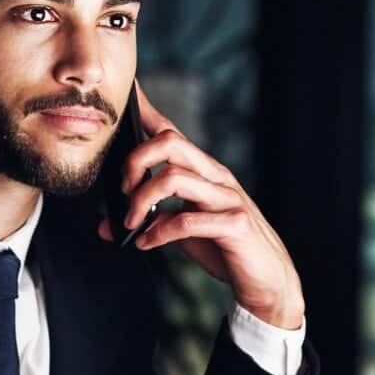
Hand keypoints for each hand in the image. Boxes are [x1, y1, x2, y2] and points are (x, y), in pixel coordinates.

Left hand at [97, 83, 303, 329]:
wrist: (267, 280)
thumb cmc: (224, 249)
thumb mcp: (181, 232)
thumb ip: (150, 221)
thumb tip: (107, 225)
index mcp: (204, 172)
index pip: (171, 132)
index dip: (146, 111)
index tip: (125, 95)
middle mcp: (217, 177)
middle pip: (170, 143)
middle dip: (135, 161)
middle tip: (123, 192)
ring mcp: (228, 198)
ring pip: (174, 177)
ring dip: (141, 200)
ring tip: (131, 223)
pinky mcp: (235, 224)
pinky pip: (186, 220)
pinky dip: (157, 233)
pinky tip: (146, 243)